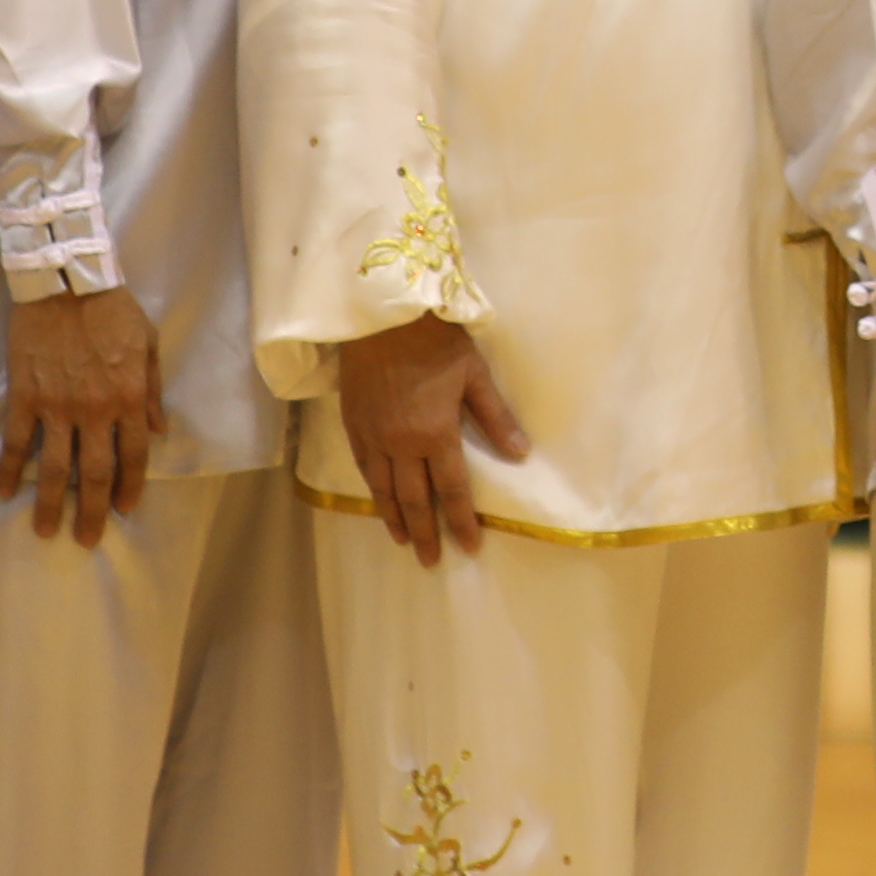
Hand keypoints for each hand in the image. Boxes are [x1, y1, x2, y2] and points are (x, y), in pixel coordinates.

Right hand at [4, 285, 162, 546]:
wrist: (65, 279)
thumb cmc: (112, 307)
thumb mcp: (148, 344)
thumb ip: (151, 390)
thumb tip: (159, 429)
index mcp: (128, 398)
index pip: (134, 455)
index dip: (130, 485)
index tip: (124, 509)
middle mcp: (95, 410)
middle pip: (95, 473)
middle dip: (92, 511)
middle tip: (86, 540)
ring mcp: (57, 406)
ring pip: (54, 467)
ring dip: (49, 503)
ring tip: (44, 531)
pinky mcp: (25, 396)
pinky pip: (18, 441)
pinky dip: (11, 468)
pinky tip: (6, 491)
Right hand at [336, 314, 531, 564]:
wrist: (382, 315)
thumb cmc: (435, 341)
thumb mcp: (474, 375)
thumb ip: (496, 418)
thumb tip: (521, 454)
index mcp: (435, 433)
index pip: (451, 490)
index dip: (460, 521)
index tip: (468, 545)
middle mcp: (401, 444)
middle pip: (414, 499)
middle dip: (425, 532)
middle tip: (429, 560)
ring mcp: (373, 436)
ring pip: (383, 489)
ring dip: (394, 519)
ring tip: (403, 540)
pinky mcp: (353, 424)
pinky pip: (363, 468)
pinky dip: (372, 491)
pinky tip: (378, 501)